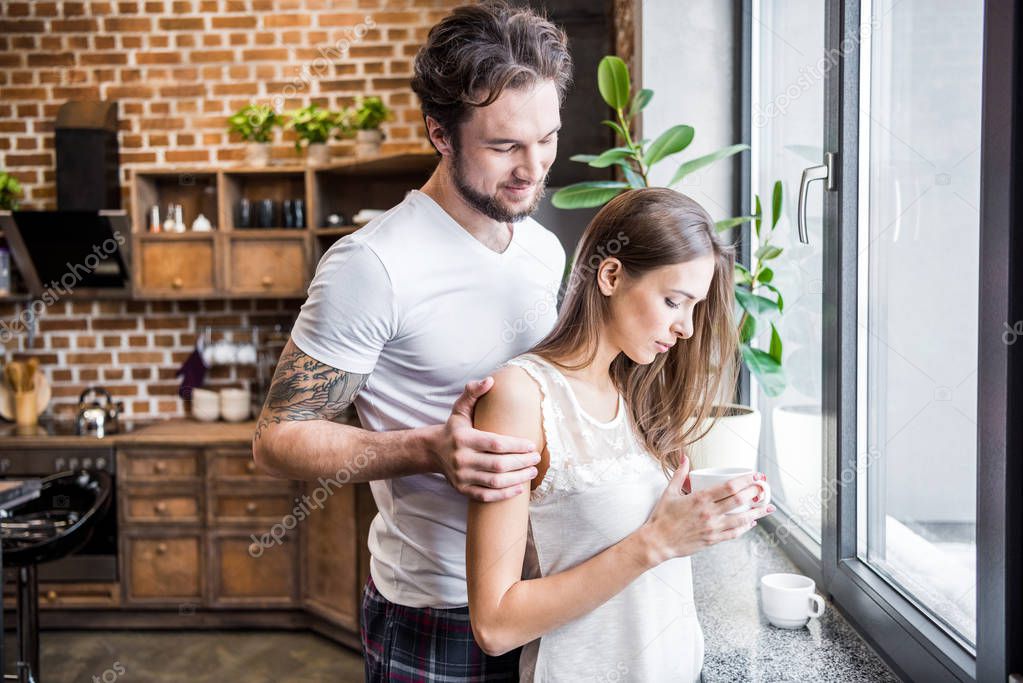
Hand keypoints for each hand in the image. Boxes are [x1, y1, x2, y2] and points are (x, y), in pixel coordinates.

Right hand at [429, 376, 541, 501]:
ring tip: (532, 471)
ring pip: (495, 482)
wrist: (433, 451)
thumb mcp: (460, 408)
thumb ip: (473, 392)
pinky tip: (519, 488)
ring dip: (517, 478)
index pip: (495, 444)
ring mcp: (461, 477)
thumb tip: (490, 380)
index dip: (516, 446)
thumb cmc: (454, 428)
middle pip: (498, 464)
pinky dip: (505, 494)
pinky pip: (486, 496)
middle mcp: (461, 459)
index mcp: (464, 438)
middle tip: (536, 458)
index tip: (532, 445)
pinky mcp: (462, 490)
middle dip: (522, 463)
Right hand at [639, 456, 774, 564]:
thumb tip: (685, 458)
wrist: (658, 541)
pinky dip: (745, 527)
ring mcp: (712, 527)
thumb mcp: (670, 492)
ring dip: (757, 512)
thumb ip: (680, 474)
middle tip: (763, 488)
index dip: (746, 480)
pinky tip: (751, 523)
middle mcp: (709, 513)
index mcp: (700, 499)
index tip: (755, 476)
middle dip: (755, 493)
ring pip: (742, 519)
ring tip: (767, 507)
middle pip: (739, 500)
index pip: (729, 486)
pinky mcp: (712, 540)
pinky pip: (734, 533)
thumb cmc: (662, 518)